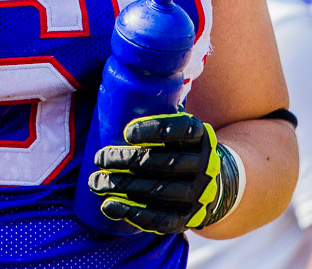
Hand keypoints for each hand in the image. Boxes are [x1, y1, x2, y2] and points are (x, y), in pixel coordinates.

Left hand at [87, 112, 229, 234]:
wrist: (215, 184)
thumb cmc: (181, 148)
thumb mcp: (179, 127)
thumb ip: (158, 111)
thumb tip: (114, 91)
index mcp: (201, 136)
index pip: (182, 130)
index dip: (155, 130)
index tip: (126, 132)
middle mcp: (204, 164)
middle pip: (164, 162)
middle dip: (127, 160)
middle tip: (100, 158)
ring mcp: (198, 193)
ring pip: (159, 191)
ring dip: (123, 187)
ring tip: (96, 182)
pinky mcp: (188, 217)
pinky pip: (161, 219)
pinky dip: (135, 214)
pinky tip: (112, 206)